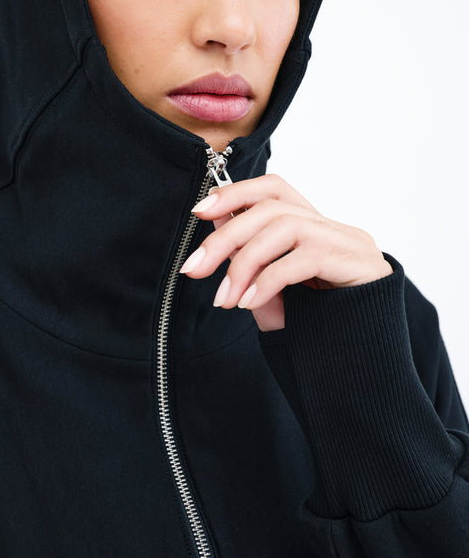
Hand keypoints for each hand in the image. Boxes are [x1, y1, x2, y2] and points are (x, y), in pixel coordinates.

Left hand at [180, 174, 392, 330]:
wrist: (362, 367)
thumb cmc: (316, 329)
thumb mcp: (270, 293)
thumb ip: (248, 261)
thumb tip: (217, 224)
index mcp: (313, 228)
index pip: (274, 189)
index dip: (236, 192)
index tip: (200, 210)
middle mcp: (333, 228)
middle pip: (271, 208)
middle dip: (225, 237)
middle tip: (194, 268)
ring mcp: (349, 243)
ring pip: (285, 227)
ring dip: (244, 263)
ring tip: (226, 299)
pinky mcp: (360, 264)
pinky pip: (303, 258)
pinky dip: (268, 279)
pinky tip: (250, 303)